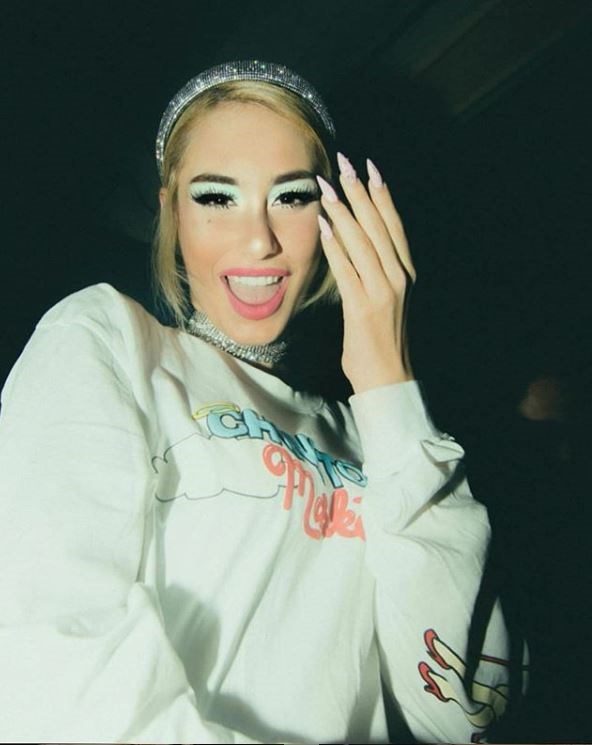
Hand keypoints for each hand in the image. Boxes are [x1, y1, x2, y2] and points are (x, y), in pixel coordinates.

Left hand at [316, 154, 415, 393]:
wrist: (389, 378)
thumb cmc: (382, 340)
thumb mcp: (388, 299)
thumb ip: (377, 271)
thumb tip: (356, 242)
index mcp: (407, 273)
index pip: (393, 225)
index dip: (382, 194)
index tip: (369, 167)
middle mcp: (399, 278)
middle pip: (378, 226)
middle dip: (360, 192)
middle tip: (344, 163)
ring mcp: (383, 292)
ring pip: (362, 242)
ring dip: (344, 212)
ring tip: (327, 186)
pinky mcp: (363, 308)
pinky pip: (347, 270)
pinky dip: (335, 246)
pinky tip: (324, 227)